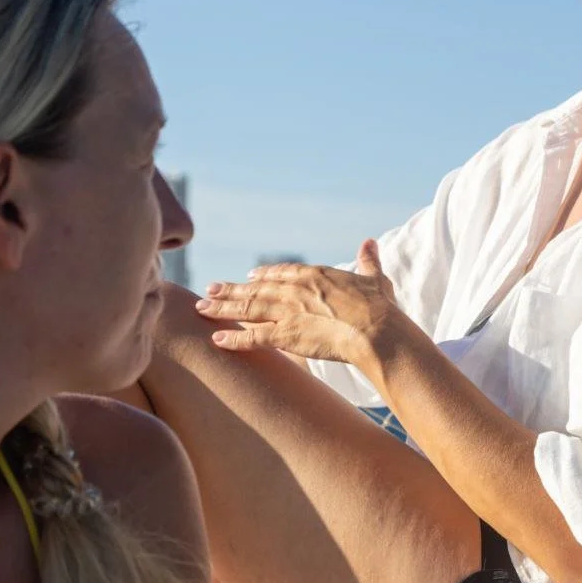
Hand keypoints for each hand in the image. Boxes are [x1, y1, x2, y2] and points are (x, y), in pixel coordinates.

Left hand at [194, 239, 401, 366]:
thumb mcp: (374, 279)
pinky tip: (216, 338)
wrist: (376, 331)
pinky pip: (253, 336)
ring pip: (247, 307)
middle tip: (210, 289)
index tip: (250, 276)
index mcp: (314, 275)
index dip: (264, 275)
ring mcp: (288, 312)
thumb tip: (370, 243)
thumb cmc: (379, 307)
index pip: (281, 273)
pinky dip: (233, 338)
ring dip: (222, 307)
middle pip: (256, 288)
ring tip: (202, 307)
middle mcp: (294, 290)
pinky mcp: (285, 335)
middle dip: (232, 289)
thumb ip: (368, 261)